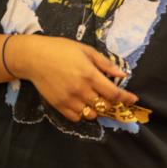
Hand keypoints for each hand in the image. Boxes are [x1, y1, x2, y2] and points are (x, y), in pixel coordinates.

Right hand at [6, 34, 137, 121]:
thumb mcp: (85, 50)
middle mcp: (81, 90)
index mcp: (90, 75)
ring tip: (94, 100)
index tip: (133, 99)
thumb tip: (122, 74)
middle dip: (112, 104)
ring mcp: (69, 100)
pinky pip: (76, 118)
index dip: (126, 98)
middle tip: (111, 98)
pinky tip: (82, 104)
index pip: (114, 93)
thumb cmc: (60, 49)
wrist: (33, 57)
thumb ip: (104, 64)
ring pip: (91, 115)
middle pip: (104, 106)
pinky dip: (82, 114)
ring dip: (97, 109)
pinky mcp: (59, 106)